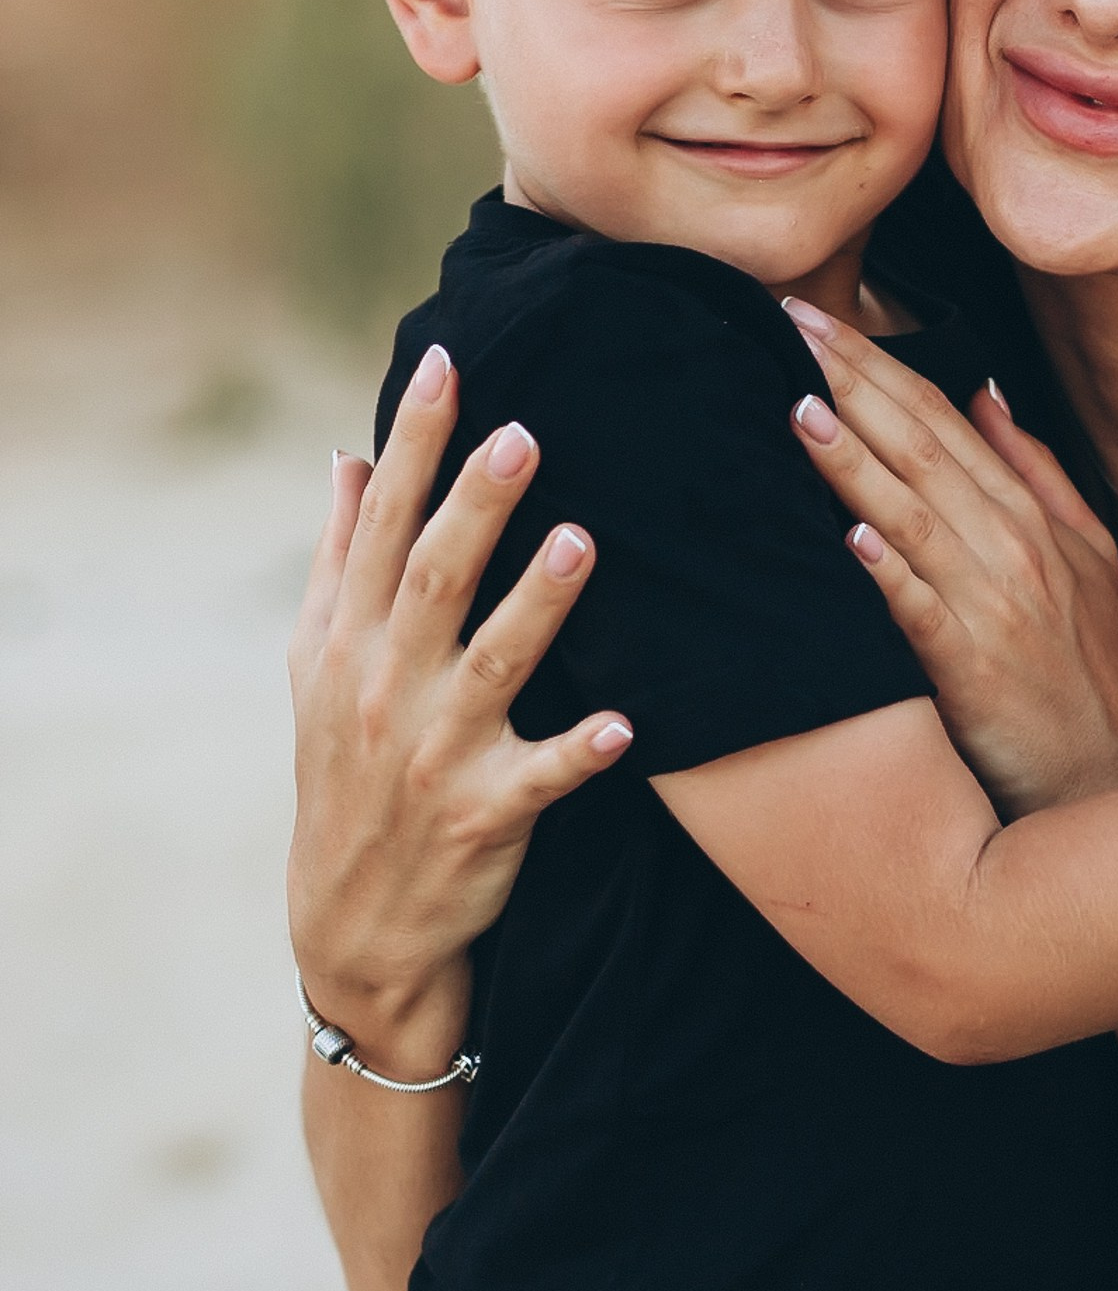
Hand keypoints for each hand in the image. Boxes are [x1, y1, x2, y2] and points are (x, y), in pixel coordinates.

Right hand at [288, 344, 625, 1068]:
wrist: (351, 925)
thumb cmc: (343, 771)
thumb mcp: (318, 667)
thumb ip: (340, 559)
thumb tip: (348, 457)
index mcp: (350, 639)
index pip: (382, 525)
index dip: (412, 445)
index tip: (445, 366)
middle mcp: (386, 686)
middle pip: (436, 578)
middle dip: (476, 505)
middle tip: (525, 431)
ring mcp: (434, 752)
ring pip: (494, 665)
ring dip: (538, 605)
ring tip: (583, 540)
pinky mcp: (484, 815)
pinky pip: (542, 779)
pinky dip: (581, 752)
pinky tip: (626, 723)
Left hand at [784, 305, 1117, 816]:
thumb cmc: (1093, 676)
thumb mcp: (1088, 558)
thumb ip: (1037, 472)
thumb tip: (989, 392)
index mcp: (1030, 517)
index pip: (943, 418)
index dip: (878, 364)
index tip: (815, 320)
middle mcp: (1013, 547)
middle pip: (922, 446)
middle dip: (852, 381)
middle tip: (785, 324)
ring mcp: (995, 606)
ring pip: (914, 514)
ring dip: (855, 458)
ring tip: (799, 406)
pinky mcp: (974, 669)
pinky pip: (923, 610)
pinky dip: (888, 569)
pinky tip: (848, 532)